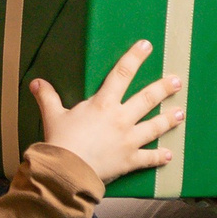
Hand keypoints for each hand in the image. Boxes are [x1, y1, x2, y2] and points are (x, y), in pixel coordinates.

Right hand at [30, 39, 182, 186]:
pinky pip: (149, 159)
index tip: (146, 46)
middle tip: (177, 81)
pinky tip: (169, 155)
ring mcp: (128, 140)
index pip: (122, 74)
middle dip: (163, 88)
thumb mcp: (53, 116)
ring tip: (180, 113)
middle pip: (147, 99)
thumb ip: (47, 97)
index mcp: (103, 104)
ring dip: (169, 120)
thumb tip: (36, 83)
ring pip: (154, 127)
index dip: (134, 58)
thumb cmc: (60, 142)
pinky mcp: (130, 161)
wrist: (67, 172)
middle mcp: (120, 119)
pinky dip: (159, 157)